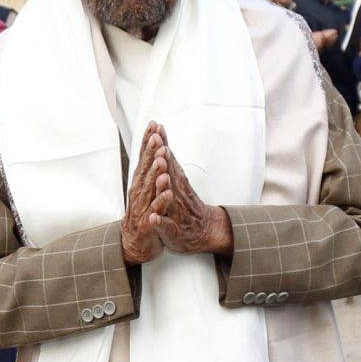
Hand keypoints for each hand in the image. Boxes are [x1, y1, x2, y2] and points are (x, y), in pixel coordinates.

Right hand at [122, 129, 163, 264]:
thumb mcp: (145, 188)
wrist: (136, 243)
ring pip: (150, 189)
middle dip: (150, 153)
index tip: (153, 125)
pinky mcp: (148, 224)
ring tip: (161, 162)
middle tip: (157, 138)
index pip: (144, 158)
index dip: (148, 141)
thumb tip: (154, 145)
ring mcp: (142, 207)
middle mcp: (139, 192)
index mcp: (140, 182)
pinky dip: (161, 203)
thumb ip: (149, 168)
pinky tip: (167, 194)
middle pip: (145, 170)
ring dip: (155, 175)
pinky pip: (156, 212)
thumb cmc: (143, 213)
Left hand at [145, 124, 233, 256]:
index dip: (162, 146)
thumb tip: (162, 141)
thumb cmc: (188, 207)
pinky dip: (160, 222)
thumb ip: (169, 163)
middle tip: (161, 149)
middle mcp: (177, 195)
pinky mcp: (173, 231)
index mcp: (176, 183)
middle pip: (170, 176)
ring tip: (161, 179)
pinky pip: (166, 226)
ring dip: (164, 189)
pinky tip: (154, 218)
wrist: (206, 231)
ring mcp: (176, 213)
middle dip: (165, 163)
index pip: (168, 161)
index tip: (157, 130)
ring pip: (170, 199)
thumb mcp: (178, 181)